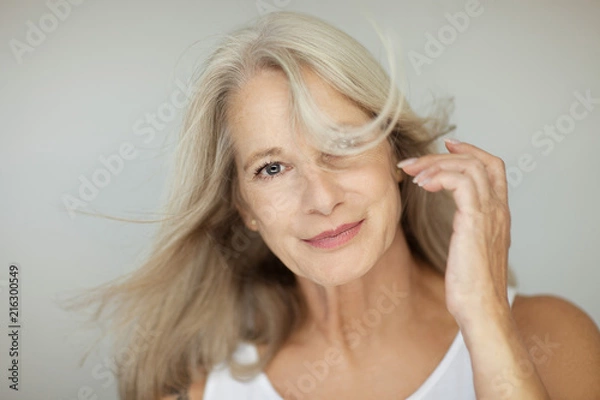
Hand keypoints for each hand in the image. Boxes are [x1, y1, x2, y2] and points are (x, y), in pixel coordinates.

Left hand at [397, 138, 511, 328]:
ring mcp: (490, 214)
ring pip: (469, 167)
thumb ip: (467, 229)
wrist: (481, 309)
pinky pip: (462, 182)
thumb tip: (453, 224)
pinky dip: (440, 176)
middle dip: (442, 155)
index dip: (471, 150)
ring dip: (435, 164)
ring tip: (411, 173)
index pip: (493, 167)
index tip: (446, 145)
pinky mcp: (476, 222)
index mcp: (498, 214)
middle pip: (479, 161)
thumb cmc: (471, 286)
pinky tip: (421, 186)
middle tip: (411, 162)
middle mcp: (499, 209)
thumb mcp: (470, 250)